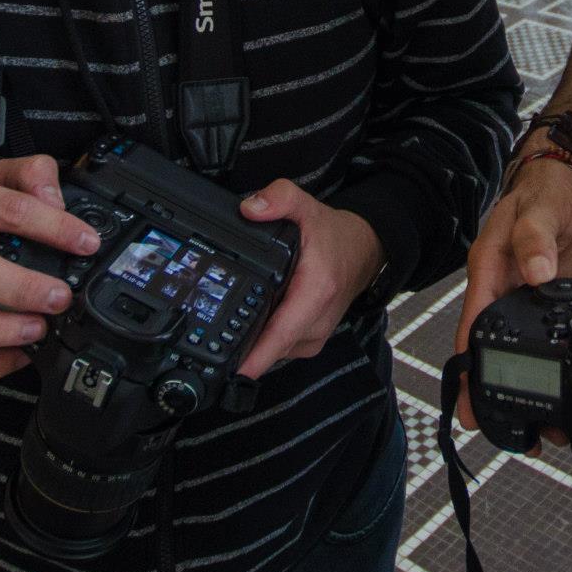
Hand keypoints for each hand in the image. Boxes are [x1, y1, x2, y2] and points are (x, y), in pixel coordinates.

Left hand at [236, 180, 385, 378]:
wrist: (362, 252)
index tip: (230, 372)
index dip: (253, 358)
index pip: (279, 335)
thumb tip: (249, 208)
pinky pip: (279, 348)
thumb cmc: (334, 236)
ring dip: (252, 343)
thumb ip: (279, 199)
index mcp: (315, 294)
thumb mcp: (306, 207)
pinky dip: (264, 339)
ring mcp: (314, 336)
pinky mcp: (309, 341)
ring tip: (230, 325)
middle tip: (208, 337)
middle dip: (240, 346)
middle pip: (269, 348)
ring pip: (272, 352)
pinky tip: (253, 323)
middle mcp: (316, 322)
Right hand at [451, 156, 571, 429]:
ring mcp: (525, 303)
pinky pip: (545, 345)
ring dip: (527, 389)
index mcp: (488, 272)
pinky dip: (552, 372)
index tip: (469, 402)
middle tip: (505, 433)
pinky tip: (563, 397)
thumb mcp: (537, 211)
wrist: (568, 187)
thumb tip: (536, 272)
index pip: (472, 327)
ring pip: (519, 354)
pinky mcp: (549, 307)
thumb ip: (534, 240)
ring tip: (544, 430)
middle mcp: (502, 294)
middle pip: (489, 351)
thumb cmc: (543, 194)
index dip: (468, 367)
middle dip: (493, 393)